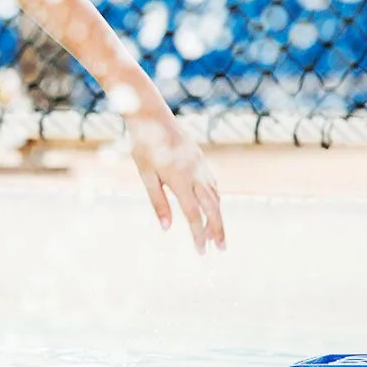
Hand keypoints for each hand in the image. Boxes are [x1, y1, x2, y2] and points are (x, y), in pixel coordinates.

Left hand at [127, 110, 225, 253]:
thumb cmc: (144, 145)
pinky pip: (213, 184)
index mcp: (180, 180)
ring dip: (218, 216)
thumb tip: (167, 228)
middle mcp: (195, 174)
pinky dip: (216, 199)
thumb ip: (158, 202)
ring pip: (216, 196)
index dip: (198, 234)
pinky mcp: (201, 159)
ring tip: (218, 234)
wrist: (152, 115)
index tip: (202, 251)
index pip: (194, 214)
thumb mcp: (146, 175)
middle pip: (212, 208)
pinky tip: (213, 208)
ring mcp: (200, 166)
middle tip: (221, 249)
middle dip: (218, 229)